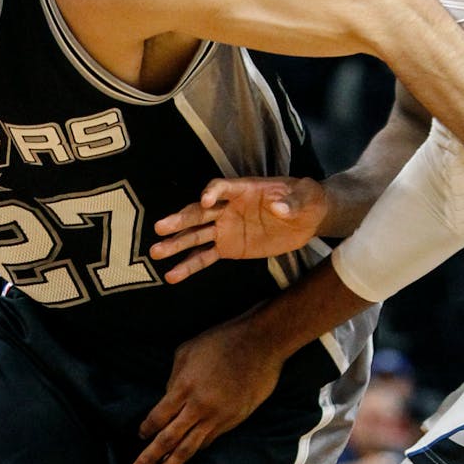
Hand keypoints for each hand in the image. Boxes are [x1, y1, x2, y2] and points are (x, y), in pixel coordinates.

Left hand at [131, 311, 283, 463]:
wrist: (261, 344)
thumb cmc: (221, 341)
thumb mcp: (187, 351)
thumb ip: (174, 378)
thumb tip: (167, 398)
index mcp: (184, 387)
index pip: (159, 416)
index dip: (147, 429)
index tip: (140, 436)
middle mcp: (199, 407)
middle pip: (170, 439)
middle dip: (150, 458)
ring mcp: (218, 417)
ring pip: (189, 447)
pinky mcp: (233, 421)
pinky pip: (209, 440)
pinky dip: (195, 450)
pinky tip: (185, 458)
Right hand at [151, 177, 329, 282]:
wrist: (307, 218)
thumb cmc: (305, 200)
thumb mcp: (305, 197)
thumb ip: (291, 202)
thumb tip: (279, 207)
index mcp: (244, 189)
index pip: (222, 187)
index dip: (213, 192)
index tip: (205, 200)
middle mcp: (228, 207)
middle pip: (200, 212)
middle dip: (180, 220)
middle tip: (160, 228)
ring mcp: (225, 228)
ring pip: (196, 236)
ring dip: (176, 244)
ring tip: (156, 253)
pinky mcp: (228, 248)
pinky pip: (205, 257)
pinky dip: (189, 266)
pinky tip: (172, 276)